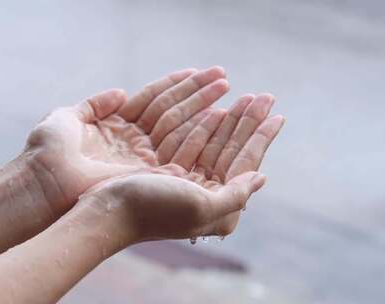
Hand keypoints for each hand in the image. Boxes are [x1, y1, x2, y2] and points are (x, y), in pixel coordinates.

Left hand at [23, 67, 228, 213]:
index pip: (152, 99)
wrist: (43, 183)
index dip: (175, 84)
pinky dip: (197, 129)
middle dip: (197, 91)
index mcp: (116, 125)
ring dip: (202, 105)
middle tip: (223, 76)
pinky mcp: (148, 170)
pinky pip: (177, 145)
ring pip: (178, 124)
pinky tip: (216, 114)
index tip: (197, 70)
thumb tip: (121, 91)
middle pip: (171, 109)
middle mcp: (134, 140)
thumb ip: (95, 103)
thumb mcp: (67, 118)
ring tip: (225, 87)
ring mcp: (142, 155)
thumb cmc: (48, 152)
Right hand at [79, 94, 283, 242]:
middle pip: (232, 151)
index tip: (277, 114)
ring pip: (213, 144)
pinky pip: (192, 145)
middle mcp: (205, 194)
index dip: (261, 138)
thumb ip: (236, 195)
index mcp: (218, 206)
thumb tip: (261, 177)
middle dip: (248, 123)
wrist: (107, 213)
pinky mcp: (167, 172)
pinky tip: (214, 111)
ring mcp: (186, 182)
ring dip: (229, 121)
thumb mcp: (202, 207)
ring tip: (244, 98)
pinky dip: (203, 127)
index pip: (245, 163)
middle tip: (264, 96)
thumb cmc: (154, 210)